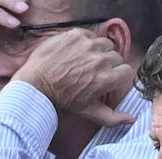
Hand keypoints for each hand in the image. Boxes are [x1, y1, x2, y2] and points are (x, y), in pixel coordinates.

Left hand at [14, 31, 136, 126]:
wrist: (31, 88)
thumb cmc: (58, 101)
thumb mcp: (85, 111)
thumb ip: (110, 116)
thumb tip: (130, 120)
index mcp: (105, 78)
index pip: (127, 71)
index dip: (116, 76)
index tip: (105, 79)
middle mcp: (99, 59)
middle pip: (116, 57)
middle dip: (106, 65)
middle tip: (89, 73)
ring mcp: (87, 45)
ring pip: (104, 44)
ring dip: (96, 51)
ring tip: (81, 62)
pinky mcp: (75, 35)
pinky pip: (89, 35)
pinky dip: (84, 42)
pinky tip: (72, 54)